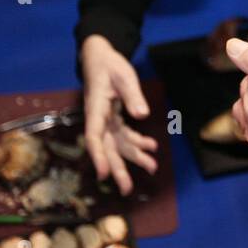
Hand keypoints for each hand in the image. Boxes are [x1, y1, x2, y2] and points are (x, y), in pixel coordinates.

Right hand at [80, 35, 158, 193]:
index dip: (98, 156)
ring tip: (152, 168)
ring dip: (134, 158)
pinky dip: (138, 143)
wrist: (100, 58)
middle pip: (106, 148)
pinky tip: (151, 148)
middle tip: (127, 189)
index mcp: (96, 109)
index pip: (94, 135)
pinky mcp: (114, 120)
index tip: (104, 173)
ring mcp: (106, 121)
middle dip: (117, 169)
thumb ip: (132, 95)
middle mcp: (99, 119)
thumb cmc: (109, 65)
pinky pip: (125, 136)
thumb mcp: (124, 75)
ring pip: (118, 145)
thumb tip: (142, 115)